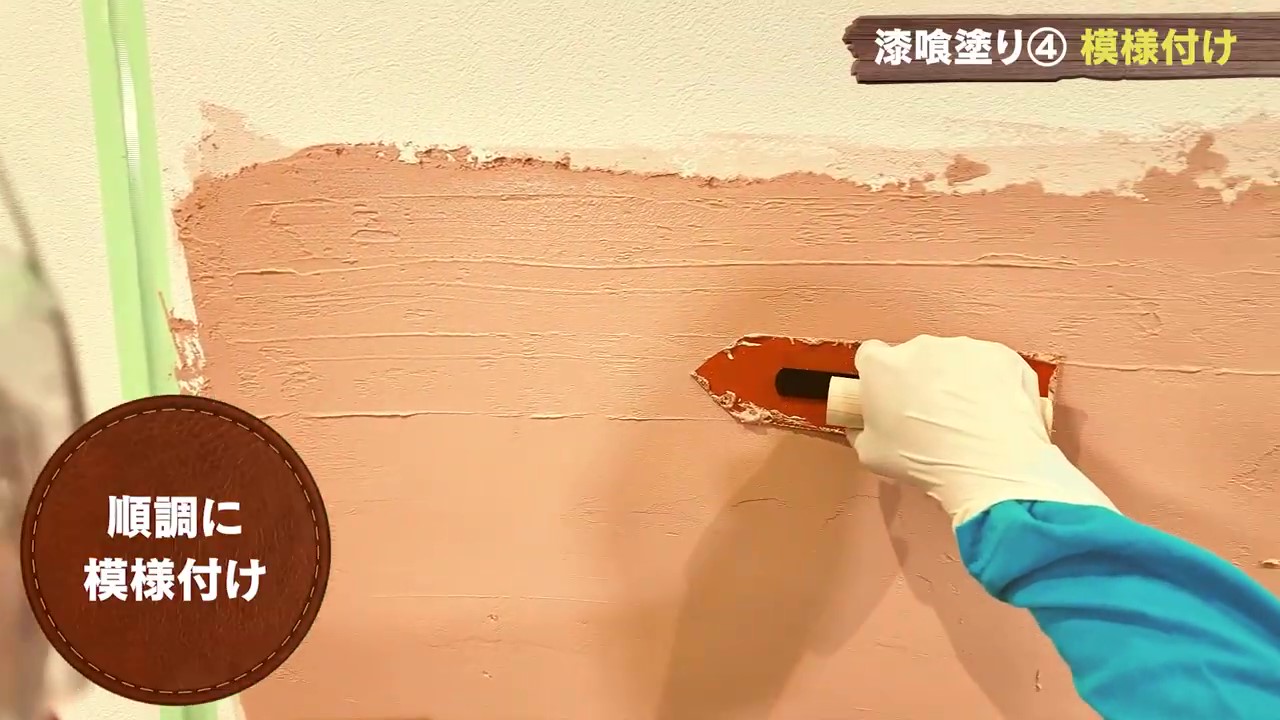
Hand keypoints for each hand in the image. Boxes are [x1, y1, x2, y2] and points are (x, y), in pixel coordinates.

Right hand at [849, 335, 1115, 525]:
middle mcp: (920, 347)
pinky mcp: (999, 355)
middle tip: (927, 414)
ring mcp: (963, 348)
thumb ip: (861, 432)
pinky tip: (991, 412)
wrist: (989, 467)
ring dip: (954, 380)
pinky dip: (990, 383)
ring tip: (965, 419)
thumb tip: (865, 428)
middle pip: (913, 356)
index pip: (870, 356)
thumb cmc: (926, 461)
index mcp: (881, 366)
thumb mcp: (871, 456)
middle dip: (918, 378)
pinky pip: (989, 365)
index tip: (886, 393)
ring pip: (953, 359)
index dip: (877, 375)